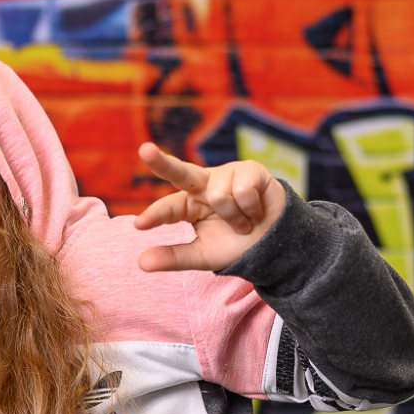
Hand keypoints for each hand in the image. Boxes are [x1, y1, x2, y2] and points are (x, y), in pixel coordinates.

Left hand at [132, 143, 285, 273]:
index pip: (168, 208)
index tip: (139, 225)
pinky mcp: (250, 169)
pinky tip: (257, 210)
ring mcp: (226, 173)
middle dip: (162, 161)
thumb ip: (174, 257)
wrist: (274, 244)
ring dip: (235, 218)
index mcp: (188, 204)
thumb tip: (141, 263)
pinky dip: (251, 209)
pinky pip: (242, 190)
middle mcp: (203, 184)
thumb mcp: (202, 256)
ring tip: (245, 221)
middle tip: (144, 149)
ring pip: (219, 195)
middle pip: (180, 172)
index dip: (155, 215)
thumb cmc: (235, 246)